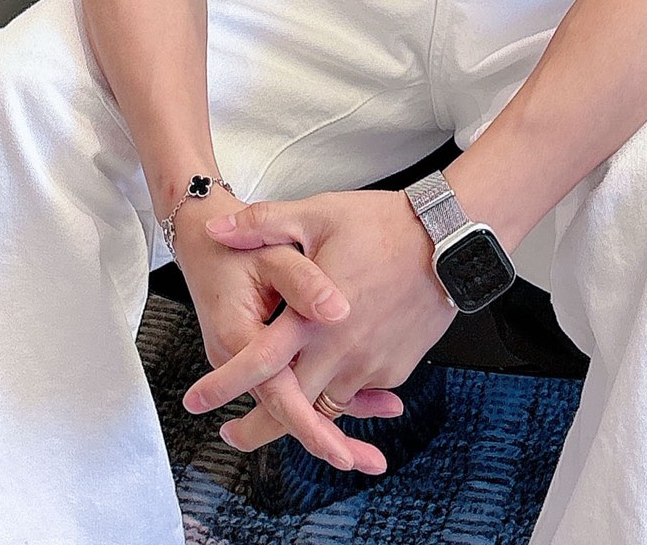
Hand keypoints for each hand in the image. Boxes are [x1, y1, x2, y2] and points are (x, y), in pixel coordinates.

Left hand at [181, 188, 457, 474]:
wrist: (448, 240)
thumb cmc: (383, 225)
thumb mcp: (316, 213)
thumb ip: (262, 223)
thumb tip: (216, 227)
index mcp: (314, 317)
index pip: (260, 362)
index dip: (225, 386)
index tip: (197, 404)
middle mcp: (340, 351)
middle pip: (292, 409)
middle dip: (258, 427)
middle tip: (234, 433)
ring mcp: (370, 365)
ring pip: (326, 408)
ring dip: (303, 415)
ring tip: (283, 408)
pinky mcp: (395, 370)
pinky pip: (358, 393)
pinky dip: (341, 393)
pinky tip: (330, 377)